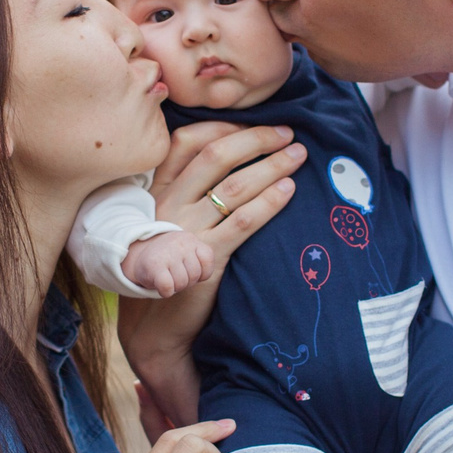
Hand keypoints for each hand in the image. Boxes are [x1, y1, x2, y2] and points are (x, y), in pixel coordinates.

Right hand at [119, 122, 304, 423]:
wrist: (154, 329)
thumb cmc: (166, 270)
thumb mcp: (166, 224)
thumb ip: (186, 193)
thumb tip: (230, 162)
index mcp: (154, 192)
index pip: (186, 142)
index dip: (223, 127)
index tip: (254, 124)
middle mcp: (166, 205)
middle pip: (215, 156)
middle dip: (256, 139)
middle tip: (287, 133)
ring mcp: (184, 231)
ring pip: (233, 186)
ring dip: (271, 166)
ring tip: (298, 157)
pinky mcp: (205, 258)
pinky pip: (243, 221)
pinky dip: (270, 202)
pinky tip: (289, 191)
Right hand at [120, 230, 214, 297]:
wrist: (136, 256)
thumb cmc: (170, 261)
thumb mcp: (188, 253)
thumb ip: (203, 262)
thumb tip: (223, 282)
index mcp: (192, 240)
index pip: (207, 262)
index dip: (200, 273)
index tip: (188, 270)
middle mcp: (181, 243)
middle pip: (195, 275)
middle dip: (186, 281)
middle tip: (174, 275)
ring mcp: (168, 252)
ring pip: (182, 283)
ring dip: (175, 286)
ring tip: (167, 277)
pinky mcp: (154, 265)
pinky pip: (168, 287)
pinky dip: (165, 291)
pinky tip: (160, 285)